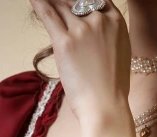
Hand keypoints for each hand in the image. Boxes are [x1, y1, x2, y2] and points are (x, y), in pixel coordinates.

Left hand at [30, 0, 136, 136]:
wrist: (106, 106)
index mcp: (116, 21)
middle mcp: (99, 20)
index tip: (70, 4)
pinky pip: (48, 15)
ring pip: (61, 7)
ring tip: (42, 3)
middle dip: (62, 4)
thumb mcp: (118, 53)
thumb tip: (91, 35)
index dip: (80, 1)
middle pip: (75, 2)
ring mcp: (82, 29)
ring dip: (51, 5)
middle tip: (54, 6)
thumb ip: (106, 37)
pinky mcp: (65, 42)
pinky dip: (38, 4)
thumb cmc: (112, 88)